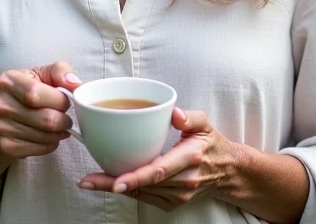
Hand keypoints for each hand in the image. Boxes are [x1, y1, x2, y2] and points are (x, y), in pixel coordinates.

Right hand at [0, 61, 80, 160]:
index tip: (66, 100)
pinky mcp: (6, 146)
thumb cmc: (26, 91)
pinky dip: (51, 144)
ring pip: (44, 136)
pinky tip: (49, 136)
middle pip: (44, 118)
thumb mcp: (41, 73)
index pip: (36, 94)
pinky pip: (39, 149)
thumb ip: (60, 72)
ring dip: (59, 133)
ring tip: (59, 126)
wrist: (1, 115)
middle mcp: (1, 104)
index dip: (58, 100)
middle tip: (66, 118)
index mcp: (8, 81)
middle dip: (63, 119)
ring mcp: (1, 127)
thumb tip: (76, 84)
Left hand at [78, 107, 242, 212]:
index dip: (136, 177)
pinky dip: (128, 191)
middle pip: (145, 185)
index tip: (115, 181)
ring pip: (142, 194)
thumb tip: (174, 113)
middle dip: (113, 184)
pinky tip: (110, 183)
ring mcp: (178, 196)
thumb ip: (190, 116)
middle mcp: (184, 181)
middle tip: (88, 180)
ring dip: (115, 188)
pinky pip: (146, 198)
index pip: (159, 170)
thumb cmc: (211, 143)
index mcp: (190, 158)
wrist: (228, 172)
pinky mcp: (173, 203)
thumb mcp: (205, 123)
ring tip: (91, 181)